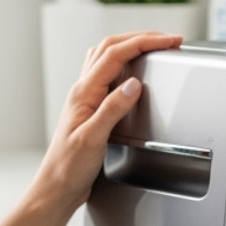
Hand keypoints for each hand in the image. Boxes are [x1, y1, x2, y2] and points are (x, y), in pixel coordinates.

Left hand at [34, 29, 181, 211]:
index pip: (116, 54)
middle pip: (111, 47)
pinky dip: (124, 63)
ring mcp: (86, 98)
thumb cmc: (69, 168)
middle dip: (141, 37)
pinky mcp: (91, 108)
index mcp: (84, 93)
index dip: (144, 43)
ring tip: (153, 46)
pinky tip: (134, 71)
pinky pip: (107, 74)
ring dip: (131, 45)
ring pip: (107, 56)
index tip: (168, 42)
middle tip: (167, 39)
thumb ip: (113, 109)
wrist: (57, 187)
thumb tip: (133, 84)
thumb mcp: (93, 139)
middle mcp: (83, 91)